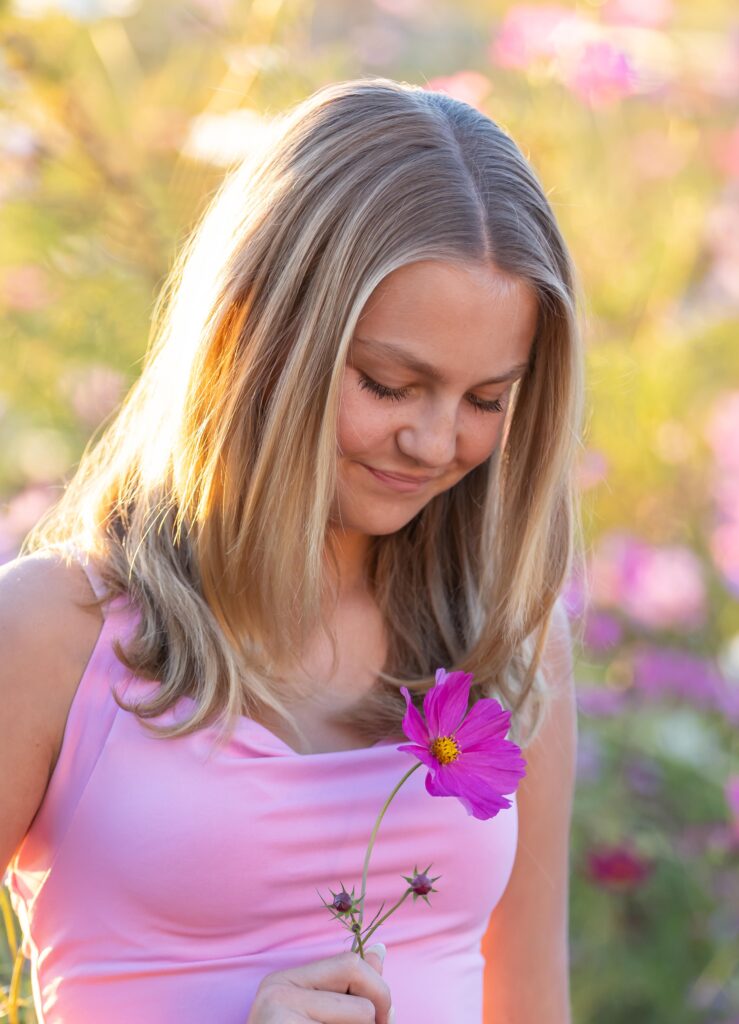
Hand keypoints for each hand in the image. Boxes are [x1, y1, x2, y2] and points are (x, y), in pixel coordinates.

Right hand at [246, 944, 393, 1022]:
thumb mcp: (319, 1016)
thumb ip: (349, 988)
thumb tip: (380, 951)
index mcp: (283, 981)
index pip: (350, 963)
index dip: (376, 989)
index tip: (381, 1019)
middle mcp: (278, 992)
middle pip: (359, 985)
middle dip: (375, 1015)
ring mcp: (280, 1018)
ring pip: (362, 1016)